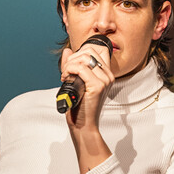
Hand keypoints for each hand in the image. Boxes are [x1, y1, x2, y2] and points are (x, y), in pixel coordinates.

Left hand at [60, 43, 114, 173]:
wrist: (82, 125)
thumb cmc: (80, 106)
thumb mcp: (76, 81)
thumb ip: (72, 65)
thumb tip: (67, 50)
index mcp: (106, 74)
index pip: (95, 49)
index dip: (80, 52)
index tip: (71, 65)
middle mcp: (108, 76)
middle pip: (89, 51)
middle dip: (72, 59)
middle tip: (66, 72)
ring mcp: (105, 81)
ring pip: (84, 58)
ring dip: (69, 65)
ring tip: (66, 76)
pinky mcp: (97, 86)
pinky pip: (81, 68)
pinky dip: (70, 70)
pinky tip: (66, 79)